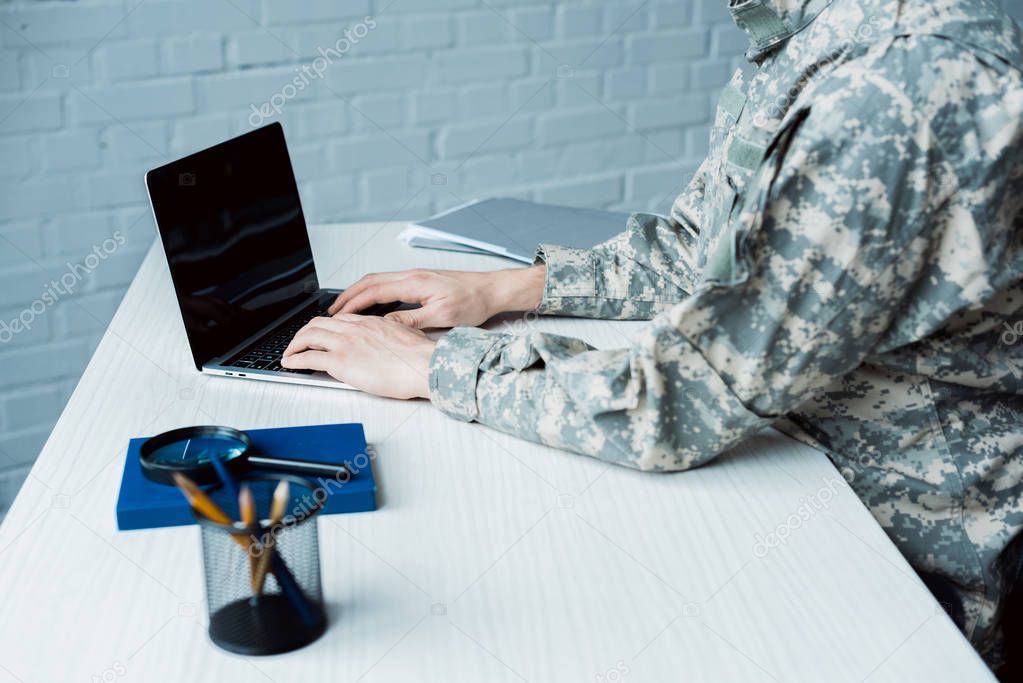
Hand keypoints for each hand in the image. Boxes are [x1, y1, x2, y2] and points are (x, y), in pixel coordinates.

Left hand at [281, 314, 435, 398]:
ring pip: (308, 337)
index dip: (324, 326)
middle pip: (318, 324)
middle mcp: (354, 329)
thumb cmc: (421, 357)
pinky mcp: (341, 361)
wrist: (424, 365)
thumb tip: (390, 341)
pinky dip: (295, 359)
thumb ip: (392, 335)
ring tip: (288, 354)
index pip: (338, 320)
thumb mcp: (406, 336)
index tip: (319, 333)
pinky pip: (309, 358)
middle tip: (298, 343)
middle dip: (303, 334)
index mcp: (369, 323)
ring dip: (294, 345)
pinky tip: (290, 364)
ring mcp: (345, 343)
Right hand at [327, 266, 545, 328]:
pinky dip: (374, 292)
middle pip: (370, 282)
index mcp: (414, 283)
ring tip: (346, 307)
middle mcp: (412, 276)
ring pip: (379, 281)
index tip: (337, 314)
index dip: (353, 303)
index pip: (374, 291)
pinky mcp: (422, 281)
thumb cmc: (474, 302)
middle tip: (332, 311)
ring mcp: (416, 277)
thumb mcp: (442, 317)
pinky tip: (372, 303)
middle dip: (348, 296)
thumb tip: (385, 325)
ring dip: (360, 293)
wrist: (493, 290)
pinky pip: (390, 284)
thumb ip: (411, 320)